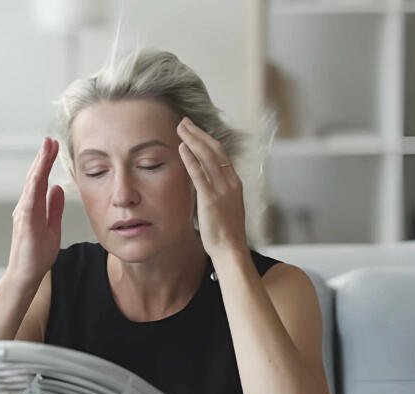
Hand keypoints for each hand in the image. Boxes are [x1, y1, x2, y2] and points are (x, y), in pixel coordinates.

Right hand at [4, 137, 64, 289]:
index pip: (41, 180)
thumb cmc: (37, 255)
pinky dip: (34, 187)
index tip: (53, 146)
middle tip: (50, 140)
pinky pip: (30, 202)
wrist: (26, 276)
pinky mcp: (25, 224)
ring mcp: (23, 214)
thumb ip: (54, 208)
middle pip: (35, 177)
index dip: (46, 162)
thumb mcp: (52, 227)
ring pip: (32, 185)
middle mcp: (26, 207)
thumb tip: (57, 188)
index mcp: (33, 207)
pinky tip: (39, 175)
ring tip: (46, 149)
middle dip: (42, 158)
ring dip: (39, 166)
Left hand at [176, 116, 247, 258]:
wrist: (231, 250)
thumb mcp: (223, 208)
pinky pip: (199, 174)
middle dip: (199, 133)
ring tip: (180, 127)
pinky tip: (181, 147)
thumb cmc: (225, 234)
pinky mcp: (211, 199)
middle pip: (215, 149)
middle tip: (184, 121)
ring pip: (208, 157)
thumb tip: (200, 185)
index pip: (221, 154)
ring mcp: (222, 190)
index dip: (207, 140)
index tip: (195, 131)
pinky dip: (190, 159)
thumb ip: (214, 193)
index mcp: (234, 183)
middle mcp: (231, 182)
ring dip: (193, 139)